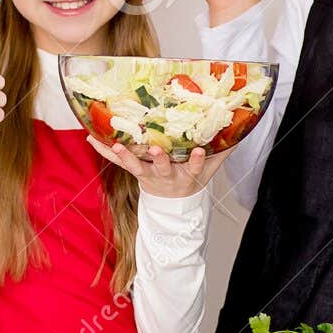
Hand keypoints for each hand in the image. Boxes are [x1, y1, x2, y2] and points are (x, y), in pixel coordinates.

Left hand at [86, 136, 230, 198]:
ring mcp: (148, 175)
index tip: (201, 151)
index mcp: (187, 174)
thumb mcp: (210, 170)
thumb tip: (241, 129)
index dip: (198, 161)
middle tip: (156, 150)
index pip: (195, 168)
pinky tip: (91, 139)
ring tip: (116, 146)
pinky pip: (118, 162)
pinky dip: (104, 151)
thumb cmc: (191, 178)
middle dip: (160, 160)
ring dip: (126, 156)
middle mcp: (166, 176)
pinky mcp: (134, 171)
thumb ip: (223, 151)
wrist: (172, 203)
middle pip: (163, 169)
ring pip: (136, 167)